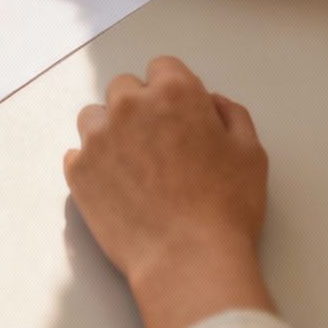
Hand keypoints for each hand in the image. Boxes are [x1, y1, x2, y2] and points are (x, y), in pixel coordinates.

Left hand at [65, 56, 273, 327]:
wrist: (188, 260)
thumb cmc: (226, 208)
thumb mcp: (250, 153)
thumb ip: (231, 115)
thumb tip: (211, 104)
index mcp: (174, 92)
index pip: (163, 68)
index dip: (174, 91)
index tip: (179, 116)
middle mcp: (130, 106)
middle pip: (125, 88)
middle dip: (140, 108)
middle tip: (157, 144)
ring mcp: (98, 138)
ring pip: (94, 117)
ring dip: (110, 131)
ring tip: (131, 165)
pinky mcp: (77, 171)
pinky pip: (77, 155)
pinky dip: (92, 165)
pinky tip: (115, 188)